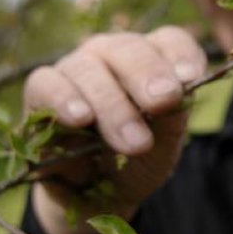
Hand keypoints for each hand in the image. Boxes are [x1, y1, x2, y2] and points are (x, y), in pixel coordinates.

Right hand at [23, 26, 205, 233]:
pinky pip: (46, 83)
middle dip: (147, 76)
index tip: (191, 79)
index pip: (168, 41)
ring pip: (89, 69)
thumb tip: (176, 92)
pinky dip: (63, 98)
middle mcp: (112, 55)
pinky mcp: (41, 90)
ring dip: (112, 105)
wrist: (94, 193)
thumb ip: (172, 116)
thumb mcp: (164, 144)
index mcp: (151, 59)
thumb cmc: (136, 158)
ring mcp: (75, 68)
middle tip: (163, 101)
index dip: (181, 56)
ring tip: (134, 141)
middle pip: (128, 49)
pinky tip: (80, 117)